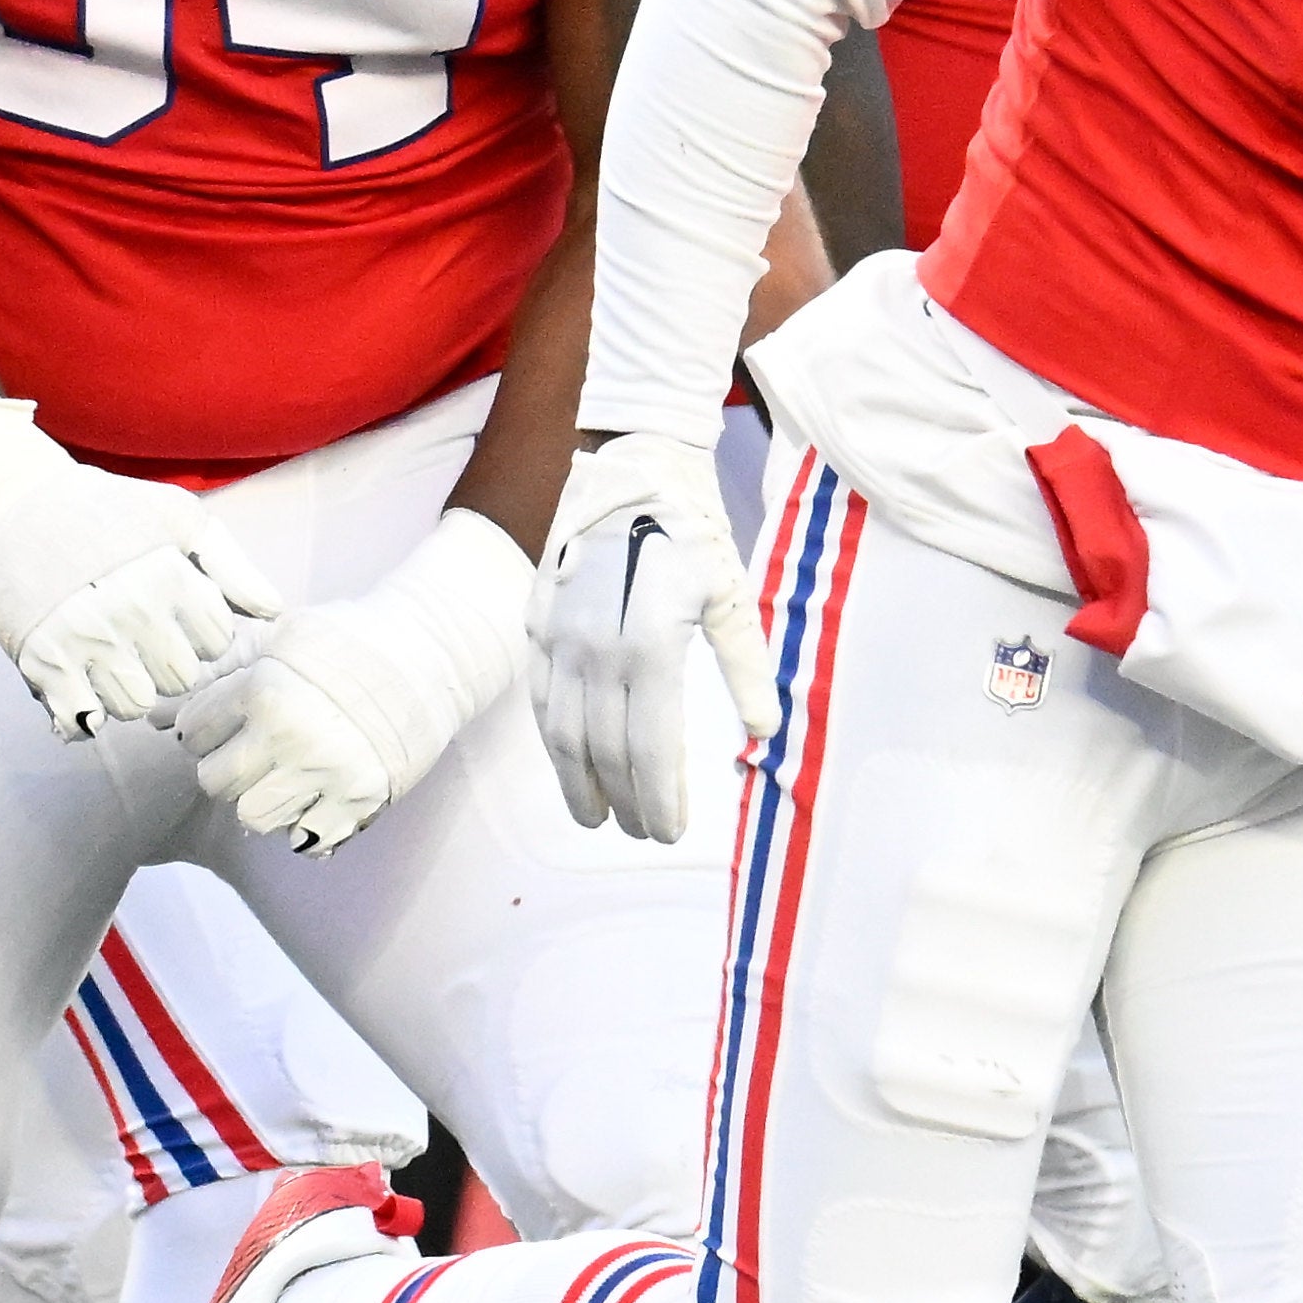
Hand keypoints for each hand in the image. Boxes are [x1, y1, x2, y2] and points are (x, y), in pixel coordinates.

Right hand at [0, 384, 285, 736]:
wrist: (8, 504)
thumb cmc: (101, 509)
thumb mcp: (175, 516)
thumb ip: (230, 565)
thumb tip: (273, 612)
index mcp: (169, 575)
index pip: (217, 642)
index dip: (200, 631)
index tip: (175, 614)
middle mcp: (131, 610)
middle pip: (180, 680)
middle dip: (167, 662)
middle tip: (140, 635)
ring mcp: (85, 640)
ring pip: (135, 706)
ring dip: (128, 689)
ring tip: (111, 655)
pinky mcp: (41, 662)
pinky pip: (83, 723)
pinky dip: (85, 713)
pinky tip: (81, 684)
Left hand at [173, 509, 533, 851]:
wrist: (429, 654)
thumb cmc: (346, 642)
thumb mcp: (279, 641)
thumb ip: (220, 677)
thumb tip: (151, 717)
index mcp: (263, 688)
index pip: (192, 733)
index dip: (204, 729)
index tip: (227, 723)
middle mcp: (289, 733)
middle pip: (213, 782)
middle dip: (225, 769)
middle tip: (253, 753)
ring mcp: (324, 772)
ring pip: (253, 817)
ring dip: (262, 800)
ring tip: (284, 776)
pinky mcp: (358, 801)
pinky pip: (305, 842)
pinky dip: (304, 828)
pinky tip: (314, 799)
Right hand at [526, 434, 776, 841]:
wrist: (629, 470)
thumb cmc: (691, 531)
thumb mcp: (730, 594)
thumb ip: (745, 667)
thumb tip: (764, 734)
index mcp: (650, 647)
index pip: (650, 748)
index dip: (659, 798)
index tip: (670, 832)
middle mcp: (597, 650)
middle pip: (605, 751)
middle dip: (625, 800)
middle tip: (642, 832)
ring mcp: (560, 638)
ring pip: (562, 732)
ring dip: (579, 782)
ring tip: (596, 818)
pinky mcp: (538, 624)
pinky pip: (539, 697)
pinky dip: (552, 739)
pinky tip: (567, 762)